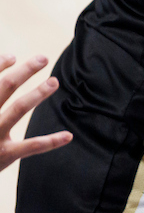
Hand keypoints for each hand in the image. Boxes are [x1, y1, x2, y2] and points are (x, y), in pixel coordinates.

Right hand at [0, 54, 71, 171]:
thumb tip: (11, 56)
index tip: (13, 57)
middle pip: (3, 88)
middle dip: (24, 72)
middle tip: (43, 58)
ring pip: (17, 110)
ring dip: (37, 94)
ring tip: (54, 81)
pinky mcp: (4, 155)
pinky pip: (30, 146)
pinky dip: (50, 141)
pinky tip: (68, 135)